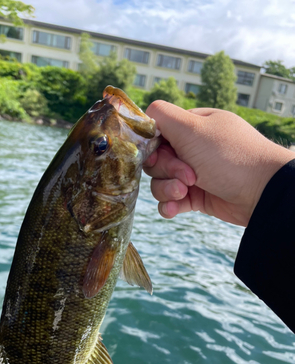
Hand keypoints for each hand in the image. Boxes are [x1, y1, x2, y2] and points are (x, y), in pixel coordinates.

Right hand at [144, 101, 294, 225]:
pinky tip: (175, 208)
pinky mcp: (196, 196)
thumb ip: (162, 116)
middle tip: (187, 175)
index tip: (159, 154)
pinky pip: (170, 201)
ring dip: (167, 189)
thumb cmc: (228, 156)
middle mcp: (192, 149)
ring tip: (184, 192)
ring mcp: (193, 173)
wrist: (260, 192)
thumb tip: (144, 114)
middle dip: (166, 170)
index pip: (157, 133)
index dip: (153, 146)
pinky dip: (170, 205)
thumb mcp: (192, 128)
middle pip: (157, 160)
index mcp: (192, 127)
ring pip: (161, 182)